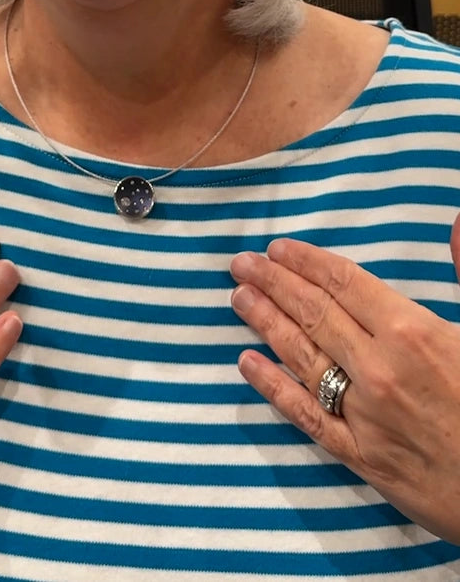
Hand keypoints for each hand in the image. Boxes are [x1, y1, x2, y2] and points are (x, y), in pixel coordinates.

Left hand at [230, 215, 459, 543]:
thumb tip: (455, 220)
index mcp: (412, 331)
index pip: (344, 283)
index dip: (306, 262)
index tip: (278, 248)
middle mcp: (378, 368)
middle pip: (314, 314)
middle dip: (274, 283)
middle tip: (242, 264)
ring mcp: (364, 413)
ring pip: (302, 356)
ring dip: (266, 322)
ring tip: (238, 297)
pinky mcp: (360, 456)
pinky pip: (306, 415)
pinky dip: (273, 387)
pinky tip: (246, 363)